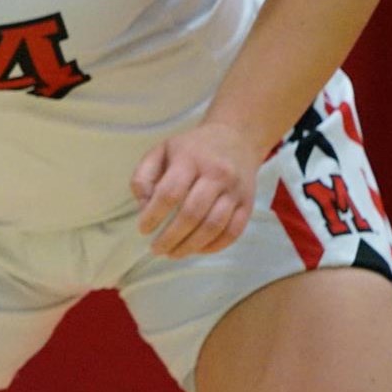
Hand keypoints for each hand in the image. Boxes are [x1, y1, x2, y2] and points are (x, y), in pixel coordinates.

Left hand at [132, 122, 264, 257]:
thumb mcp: (160, 151)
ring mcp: (235, 190)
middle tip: (156, 249)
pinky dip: (214, 246)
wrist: (236, 139)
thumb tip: (143, 207)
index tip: (143, 229)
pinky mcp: (248, 204)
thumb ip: (143, 177)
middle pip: (192, 214)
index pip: (170, 193)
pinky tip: (197, 249)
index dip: (153, 215)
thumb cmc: (191, 148)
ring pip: (213, 226)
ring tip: (173, 253)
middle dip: (171, 237)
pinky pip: (233, 232)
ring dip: (191, 246)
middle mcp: (216, 174)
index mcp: (190, 159)